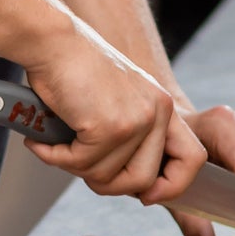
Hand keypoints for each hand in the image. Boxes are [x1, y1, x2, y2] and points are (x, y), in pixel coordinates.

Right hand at [23, 24, 206, 204]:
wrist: (51, 40)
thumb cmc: (73, 66)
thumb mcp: (118, 98)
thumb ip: (130, 135)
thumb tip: (126, 182)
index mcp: (162, 105)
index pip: (192, 157)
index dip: (172, 185)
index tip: (146, 195)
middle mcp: (156, 111)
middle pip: (143, 180)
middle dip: (108, 184)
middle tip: (81, 167)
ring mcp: (135, 120)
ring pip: (107, 177)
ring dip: (74, 167)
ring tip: (55, 147)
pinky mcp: (108, 127)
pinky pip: (81, 164)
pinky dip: (56, 158)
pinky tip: (42, 143)